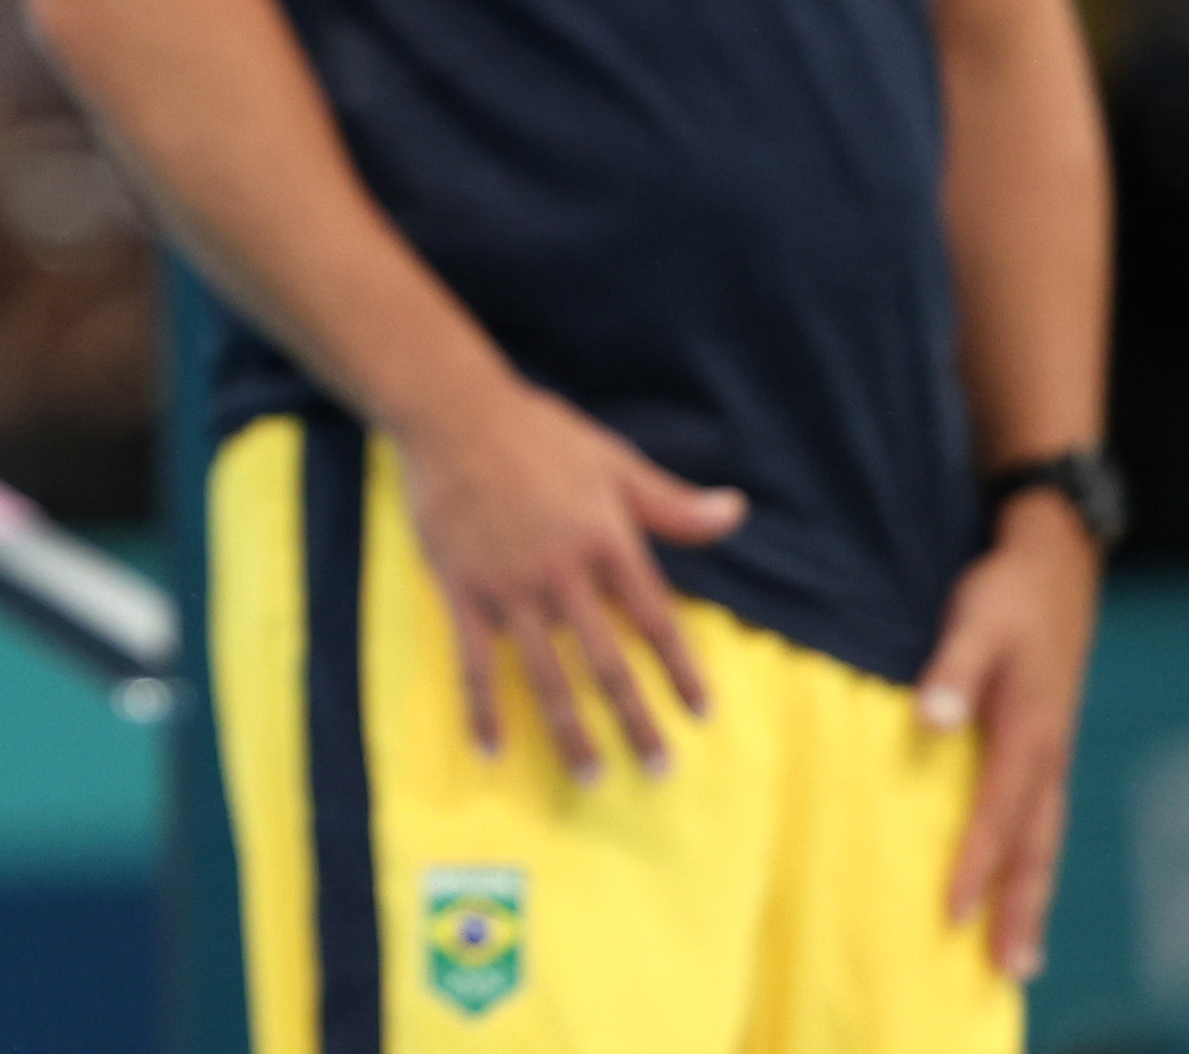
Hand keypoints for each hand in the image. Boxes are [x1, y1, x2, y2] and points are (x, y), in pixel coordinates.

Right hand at [391, 373, 746, 778]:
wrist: (452, 412)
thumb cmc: (538, 432)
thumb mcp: (614, 462)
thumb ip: (672, 502)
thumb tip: (736, 512)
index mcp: (605, 542)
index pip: (654, 620)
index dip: (680, 669)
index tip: (701, 713)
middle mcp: (562, 574)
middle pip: (606, 662)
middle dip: (636, 720)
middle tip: (660, 769)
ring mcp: (510, 588)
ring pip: (546, 675)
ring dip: (571, 732)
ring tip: (593, 777)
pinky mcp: (463, 591)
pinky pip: (474, 663)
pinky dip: (483, 709)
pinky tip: (491, 750)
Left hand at [918, 493, 1098, 983]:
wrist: (1058, 558)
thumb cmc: (1010, 589)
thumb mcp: (976, 615)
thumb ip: (952, 669)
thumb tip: (932, 721)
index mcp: (1031, 728)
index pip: (999, 812)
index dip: (977, 863)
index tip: (954, 911)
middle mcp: (1049, 750)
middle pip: (1036, 844)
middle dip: (1024, 907)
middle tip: (1013, 970)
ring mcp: (1053, 750)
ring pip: (1045, 837)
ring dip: (1034, 894)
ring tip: (1023, 953)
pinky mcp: (1048, 743)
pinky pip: (1042, 817)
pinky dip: (1034, 859)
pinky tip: (1023, 884)